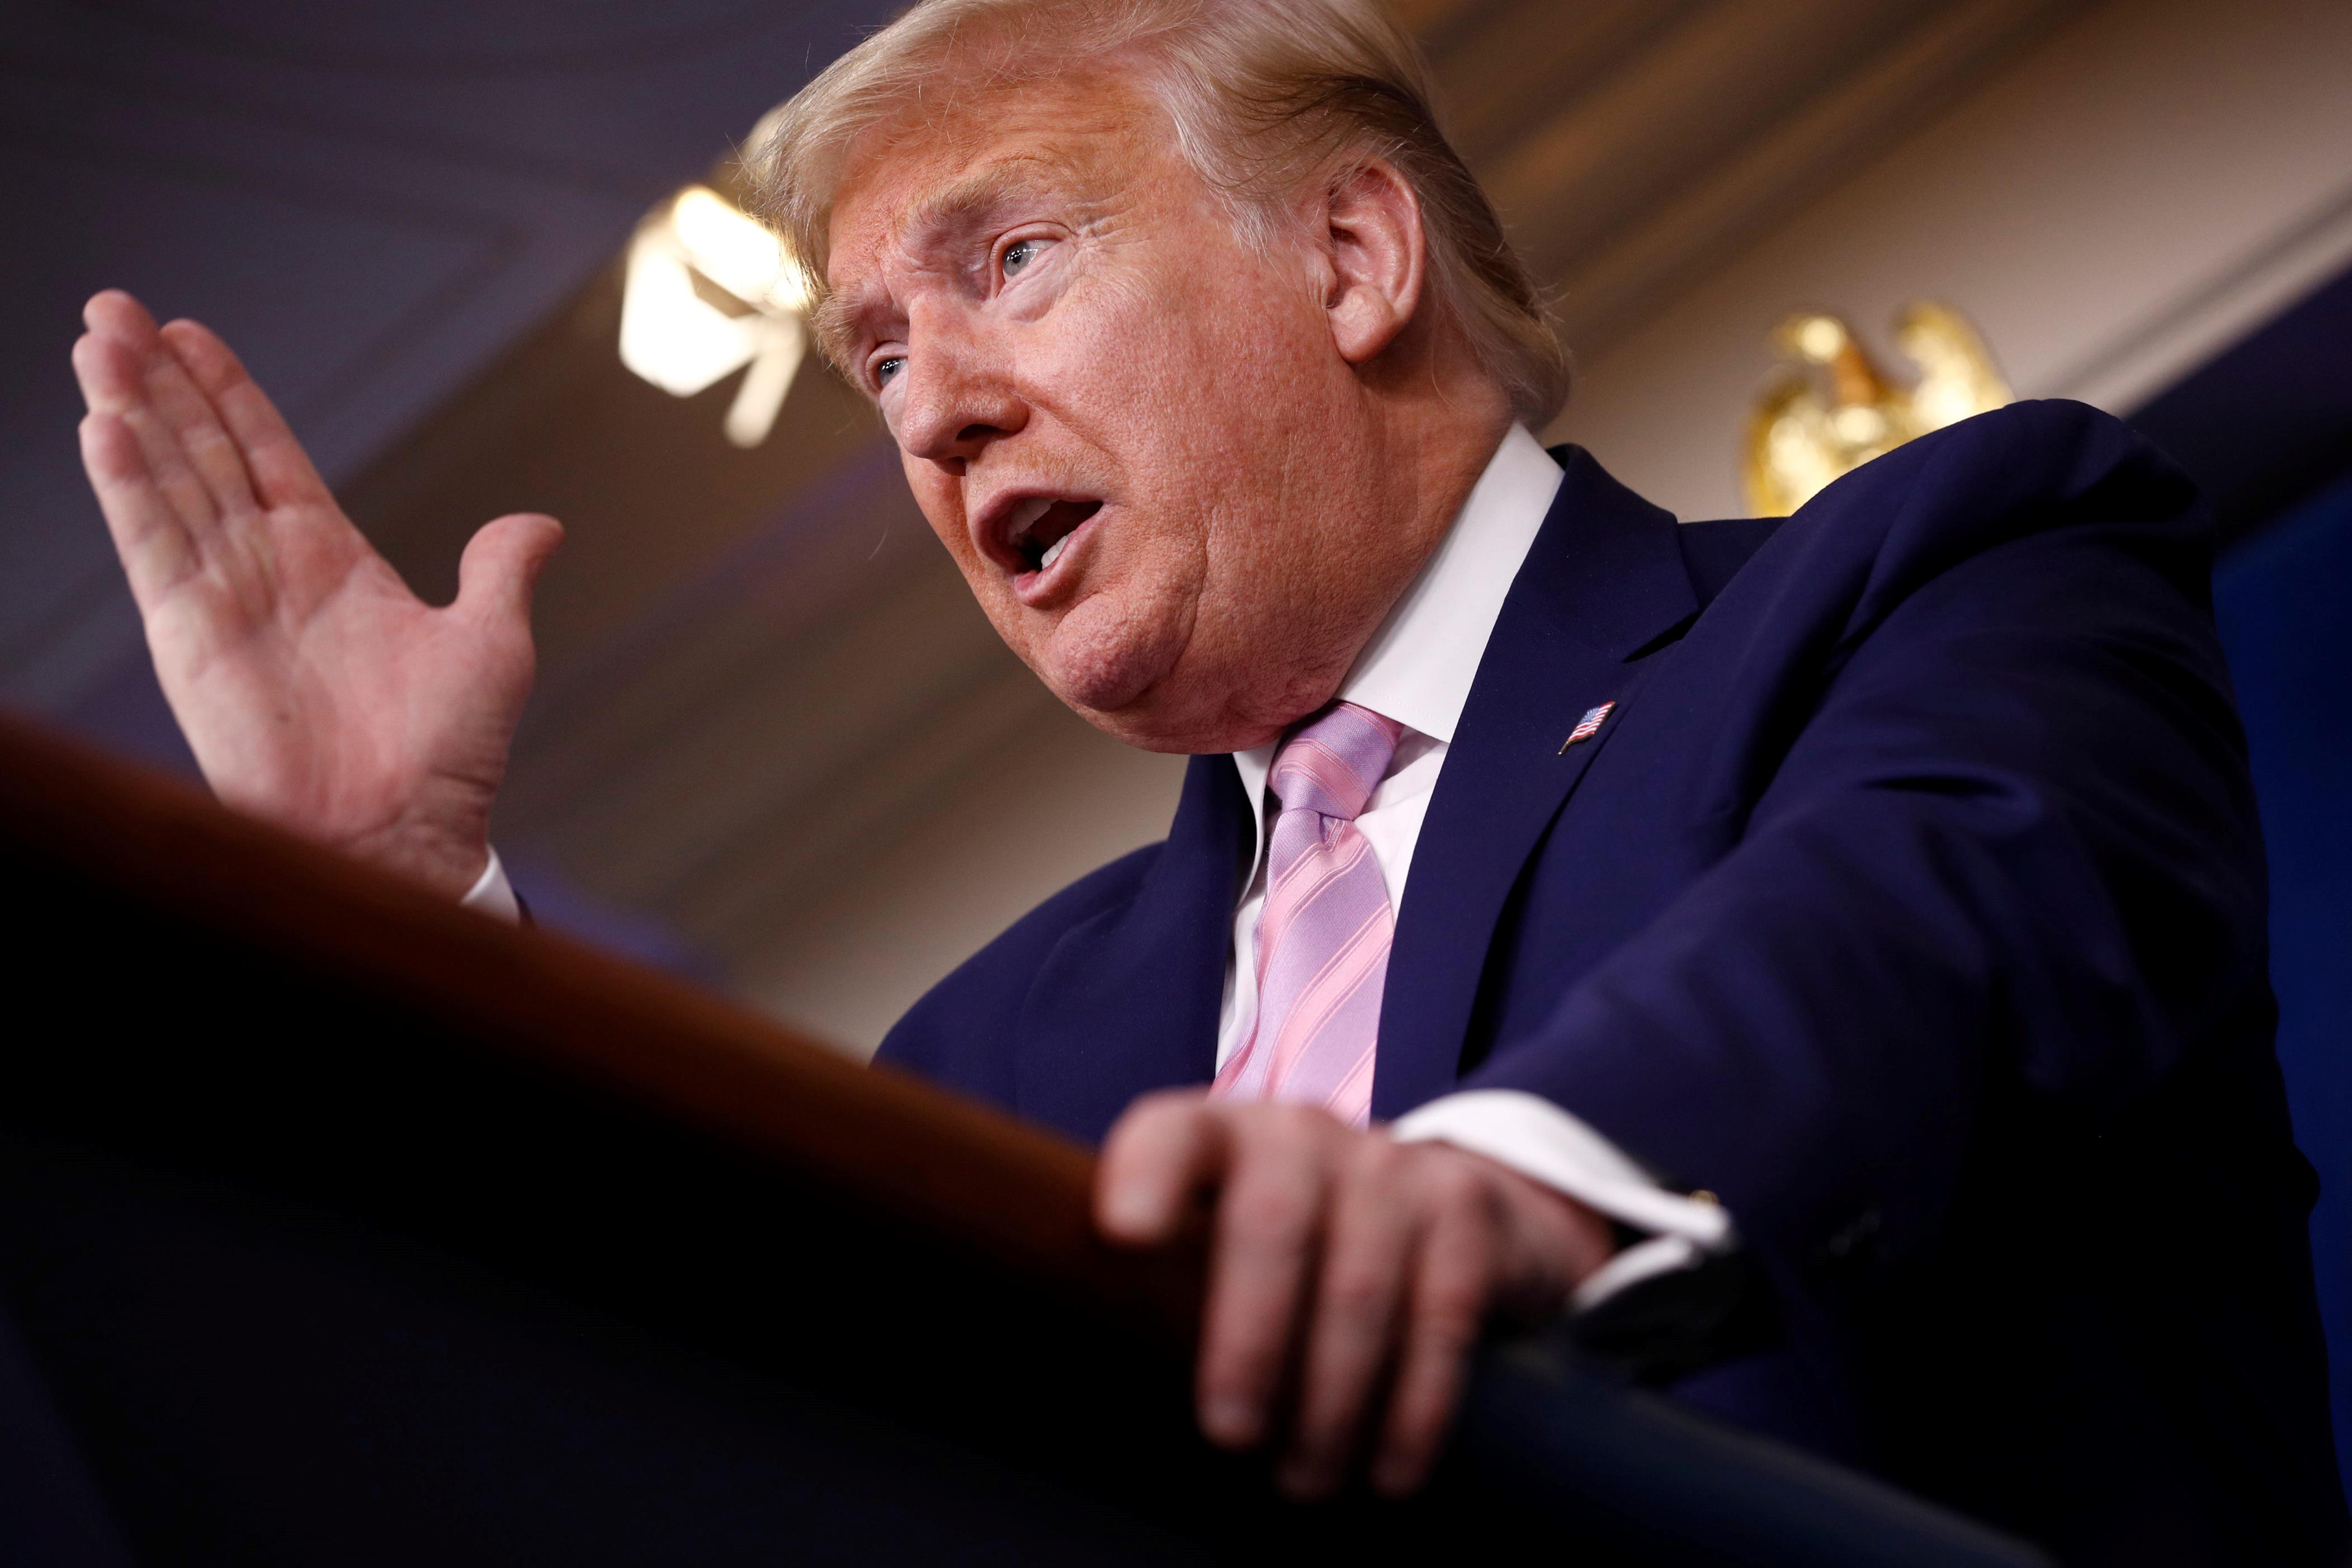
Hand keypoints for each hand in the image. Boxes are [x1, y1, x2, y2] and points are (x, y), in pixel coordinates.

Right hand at [71, 290, 561, 896]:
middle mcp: (267, 569)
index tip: (188, 332)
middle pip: (199, 451)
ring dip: (128, 412)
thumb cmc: (451, 755)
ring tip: (96, 339)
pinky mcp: (190, 637)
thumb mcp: (492, 643)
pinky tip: (104, 427)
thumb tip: (541, 524)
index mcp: (332, 558)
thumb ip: (500, 572)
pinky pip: (153, 547)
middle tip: (113, 308)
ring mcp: (223, 598)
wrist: (409, 829)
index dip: (226, 394)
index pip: (265, 452)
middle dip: (159, 380)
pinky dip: (127, 487)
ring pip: (164, 483)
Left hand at [1096, 1093, 1614, 1499]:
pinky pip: (1441, 1317)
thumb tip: (1095, 1378)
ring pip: (1358, 1283)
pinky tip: (1390, 1471)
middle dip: (1248, 1337)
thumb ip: (1168, 1274)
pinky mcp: (1464, 1209)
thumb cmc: (1298, 1241)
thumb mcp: (1226, 1230)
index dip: (1147, 1172)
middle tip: (1229, 1435)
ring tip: (1304, 1480)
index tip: (1124, 1233)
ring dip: (1329, 1398)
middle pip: (1270, 1222)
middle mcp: (1303, 1134)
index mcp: (1223, 1136)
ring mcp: (1391, 1164)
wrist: (1453, 1201)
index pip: (1173, 1134)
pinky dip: (1414, 1406)